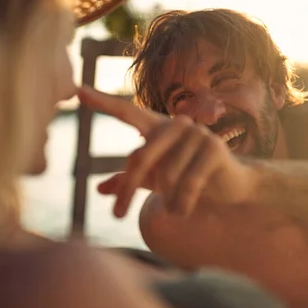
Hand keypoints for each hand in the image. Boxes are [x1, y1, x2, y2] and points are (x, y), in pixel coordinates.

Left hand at [78, 86, 258, 217]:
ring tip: (176, 203)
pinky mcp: (214, 149)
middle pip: (139, 158)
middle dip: (127, 190)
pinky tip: (183, 210)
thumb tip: (99, 190)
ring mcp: (196, 134)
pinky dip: (181, 204)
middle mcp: (175, 124)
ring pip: (165, 176)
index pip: (126, 112)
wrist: (230, 186)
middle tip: (116, 216)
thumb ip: (129, 181)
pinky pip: (187, 184)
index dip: (102, 102)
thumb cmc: (187, 178)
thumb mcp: (155, 180)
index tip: (77, 91)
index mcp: (158, 127)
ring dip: (167, 198)